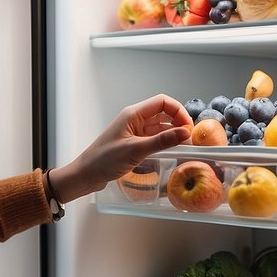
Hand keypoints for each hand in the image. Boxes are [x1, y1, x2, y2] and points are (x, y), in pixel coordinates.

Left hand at [48, 95, 190, 202]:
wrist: (87, 175)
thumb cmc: (104, 160)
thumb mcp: (136, 150)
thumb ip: (162, 141)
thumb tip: (185, 133)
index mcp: (133, 114)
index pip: (162, 102)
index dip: (178, 111)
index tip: (188, 127)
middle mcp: (135, 119)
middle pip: (163, 113)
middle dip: (178, 122)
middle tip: (190, 138)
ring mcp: (135, 131)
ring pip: (160, 126)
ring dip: (173, 133)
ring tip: (185, 145)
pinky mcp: (135, 142)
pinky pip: (154, 137)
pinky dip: (165, 141)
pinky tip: (172, 149)